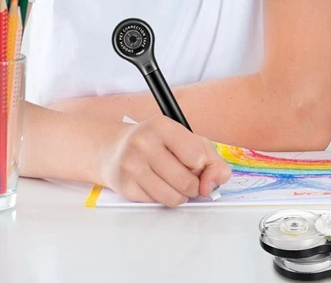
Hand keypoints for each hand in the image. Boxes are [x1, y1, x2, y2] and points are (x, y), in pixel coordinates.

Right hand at [98, 115, 230, 205]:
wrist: (115, 149)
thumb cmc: (158, 143)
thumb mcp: (187, 140)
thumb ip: (211, 159)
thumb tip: (216, 182)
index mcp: (163, 126)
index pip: (197, 156)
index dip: (204, 166)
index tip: (199, 165)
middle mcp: (144, 144)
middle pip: (186, 181)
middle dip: (195, 186)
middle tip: (191, 179)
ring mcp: (132, 166)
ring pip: (172, 197)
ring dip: (181, 196)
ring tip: (177, 184)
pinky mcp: (125, 187)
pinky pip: (156, 204)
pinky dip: (164, 199)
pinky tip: (159, 186)